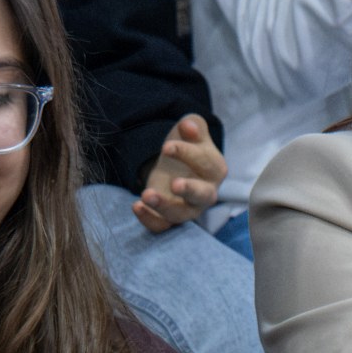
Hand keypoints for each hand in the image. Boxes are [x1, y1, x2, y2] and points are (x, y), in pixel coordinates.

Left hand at [135, 115, 225, 231]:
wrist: (176, 167)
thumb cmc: (188, 148)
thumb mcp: (191, 133)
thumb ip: (193, 126)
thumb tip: (188, 126)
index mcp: (215, 170)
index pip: (206, 163)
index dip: (187, 154)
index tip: (167, 146)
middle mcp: (206, 193)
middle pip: (203, 195)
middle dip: (189, 190)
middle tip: (174, 184)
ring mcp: (189, 208)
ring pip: (181, 214)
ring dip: (164, 206)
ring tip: (145, 194)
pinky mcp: (170, 218)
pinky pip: (163, 226)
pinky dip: (150, 220)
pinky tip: (136, 206)